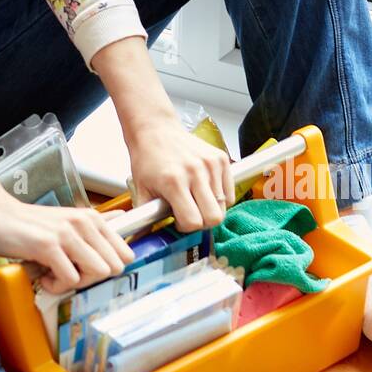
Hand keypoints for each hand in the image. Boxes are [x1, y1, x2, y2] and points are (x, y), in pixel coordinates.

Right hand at [0, 192, 137, 296]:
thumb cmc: (28, 222)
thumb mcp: (67, 218)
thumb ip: (95, 222)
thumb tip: (120, 221)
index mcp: (91, 218)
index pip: (125, 254)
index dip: (107, 269)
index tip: (86, 269)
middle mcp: (84, 223)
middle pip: (114, 267)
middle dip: (92, 278)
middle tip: (68, 272)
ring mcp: (67, 234)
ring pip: (97, 273)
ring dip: (75, 282)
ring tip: (54, 273)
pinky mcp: (48, 246)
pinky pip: (69, 280)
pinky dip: (55, 285)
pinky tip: (41, 275)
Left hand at [127, 115, 232, 232]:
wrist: (156, 130)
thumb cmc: (148, 159)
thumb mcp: (140, 190)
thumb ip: (146, 217)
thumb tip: (141, 241)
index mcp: (173, 182)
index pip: (193, 221)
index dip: (186, 227)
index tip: (179, 221)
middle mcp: (195, 172)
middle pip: (215, 217)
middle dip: (203, 222)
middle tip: (190, 213)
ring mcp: (211, 164)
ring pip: (224, 206)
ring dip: (211, 208)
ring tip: (195, 199)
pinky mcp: (221, 158)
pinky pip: (230, 192)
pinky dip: (220, 197)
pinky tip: (204, 189)